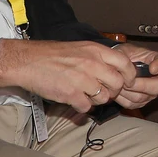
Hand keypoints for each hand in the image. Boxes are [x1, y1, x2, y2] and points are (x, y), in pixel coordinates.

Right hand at [0, 38, 134, 111]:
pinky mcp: (71, 94)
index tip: (127, 82)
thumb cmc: (52, 55)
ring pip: (104, 97)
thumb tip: (114, 70)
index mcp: (96, 51)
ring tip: (86, 95)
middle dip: (113, 91)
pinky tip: (74, 100)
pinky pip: (87, 107)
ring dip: (97, 100)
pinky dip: (82, 107)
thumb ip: (98, 58)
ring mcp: (82, 79)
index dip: (129, 76)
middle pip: (118, 84)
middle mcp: (92, 64)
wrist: (28, 61)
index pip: (125, 64)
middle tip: (104, 92)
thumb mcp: (80, 48)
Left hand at [108, 42, 157, 109]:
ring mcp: (151, 92)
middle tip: (127, 81)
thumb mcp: (124, 50)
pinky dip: (122, 98)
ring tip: (119, 83)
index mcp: (157, 60)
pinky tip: (118, 90)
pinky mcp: (141, 102)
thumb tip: (127, 68)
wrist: (117, 68)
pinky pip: (132, 104)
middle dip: (140, 84)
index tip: (152, 68)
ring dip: (127, 91)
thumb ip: (125, 56)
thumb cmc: (124, 56)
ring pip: (142, 97)